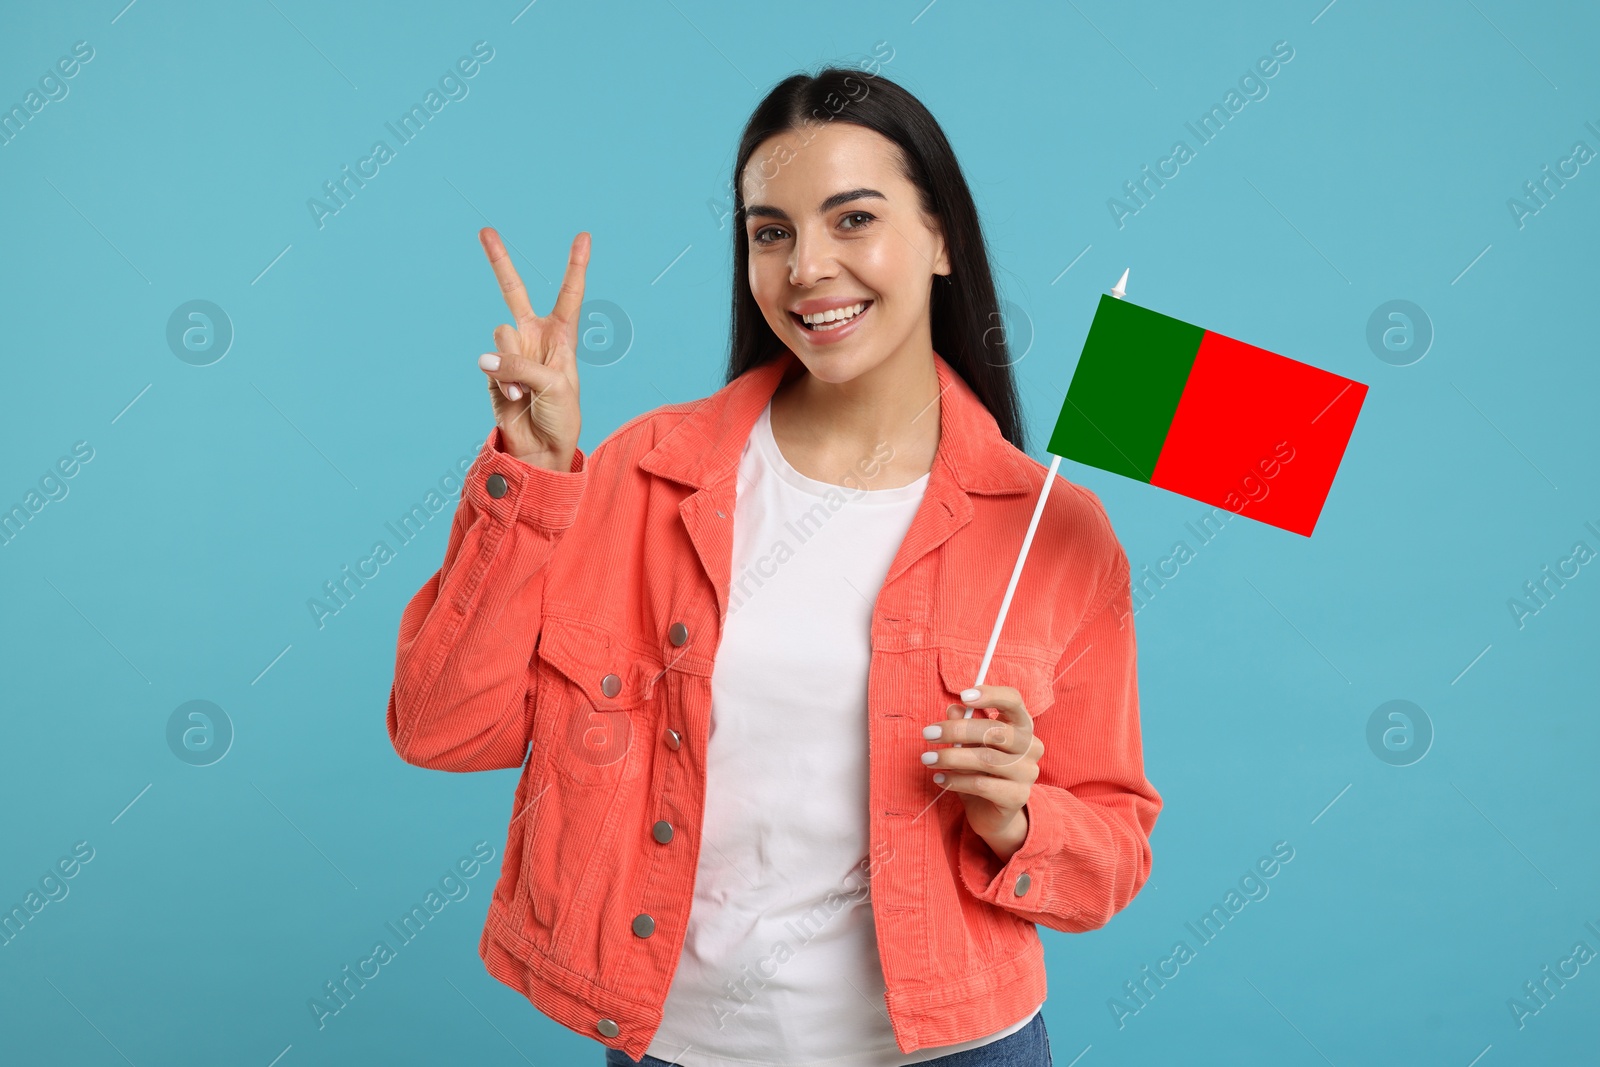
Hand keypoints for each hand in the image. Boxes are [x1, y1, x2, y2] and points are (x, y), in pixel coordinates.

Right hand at [476, 227, 588, 469]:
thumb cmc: (560, 416)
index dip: (576, 265)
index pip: (570, 294)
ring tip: (524, 387)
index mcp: (562, 335)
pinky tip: (514, 395)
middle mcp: (534, 337)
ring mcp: (510, 351)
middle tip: (485, 230)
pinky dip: (502, 379)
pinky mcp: (491, 369)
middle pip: (514, 291)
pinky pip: (490, 361)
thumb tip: (484, 358)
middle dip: (499, 261)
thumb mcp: (555, 385)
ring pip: (501, 334)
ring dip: (513, 362)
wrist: (541, 448)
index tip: (584, 236)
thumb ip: (520, 364)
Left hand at [920, 685, 1042, 862]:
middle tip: (928, 733)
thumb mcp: (968, 745)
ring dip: (951, 757)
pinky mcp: (1018, 797)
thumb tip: (953, 709)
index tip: (962, 695)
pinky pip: (982, 785)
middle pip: (995, 731)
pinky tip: (939, 779)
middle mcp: (1031, 746)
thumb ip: (963, 725)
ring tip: (928, 758)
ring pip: (986, 759)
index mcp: (1022, 725)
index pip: (1013, 700)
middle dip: (957, 730)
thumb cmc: (980, 771)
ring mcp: (1028, 772)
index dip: (990, 695)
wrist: (990, 812)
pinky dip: (956, 781)